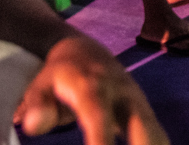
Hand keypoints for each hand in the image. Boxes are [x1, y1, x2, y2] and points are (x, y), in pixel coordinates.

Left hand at [16, 34, 168, 143]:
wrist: (84, 52)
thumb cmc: (58, 77)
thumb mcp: (40, 86)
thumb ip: (35, 106)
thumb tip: (32, 126)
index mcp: (93, 86)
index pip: (99, 117)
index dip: (100, 141)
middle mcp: (123, 93)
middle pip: (143, 127)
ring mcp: (138, 102)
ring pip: (156, 134)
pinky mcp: (146, 112)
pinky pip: (156, 138)